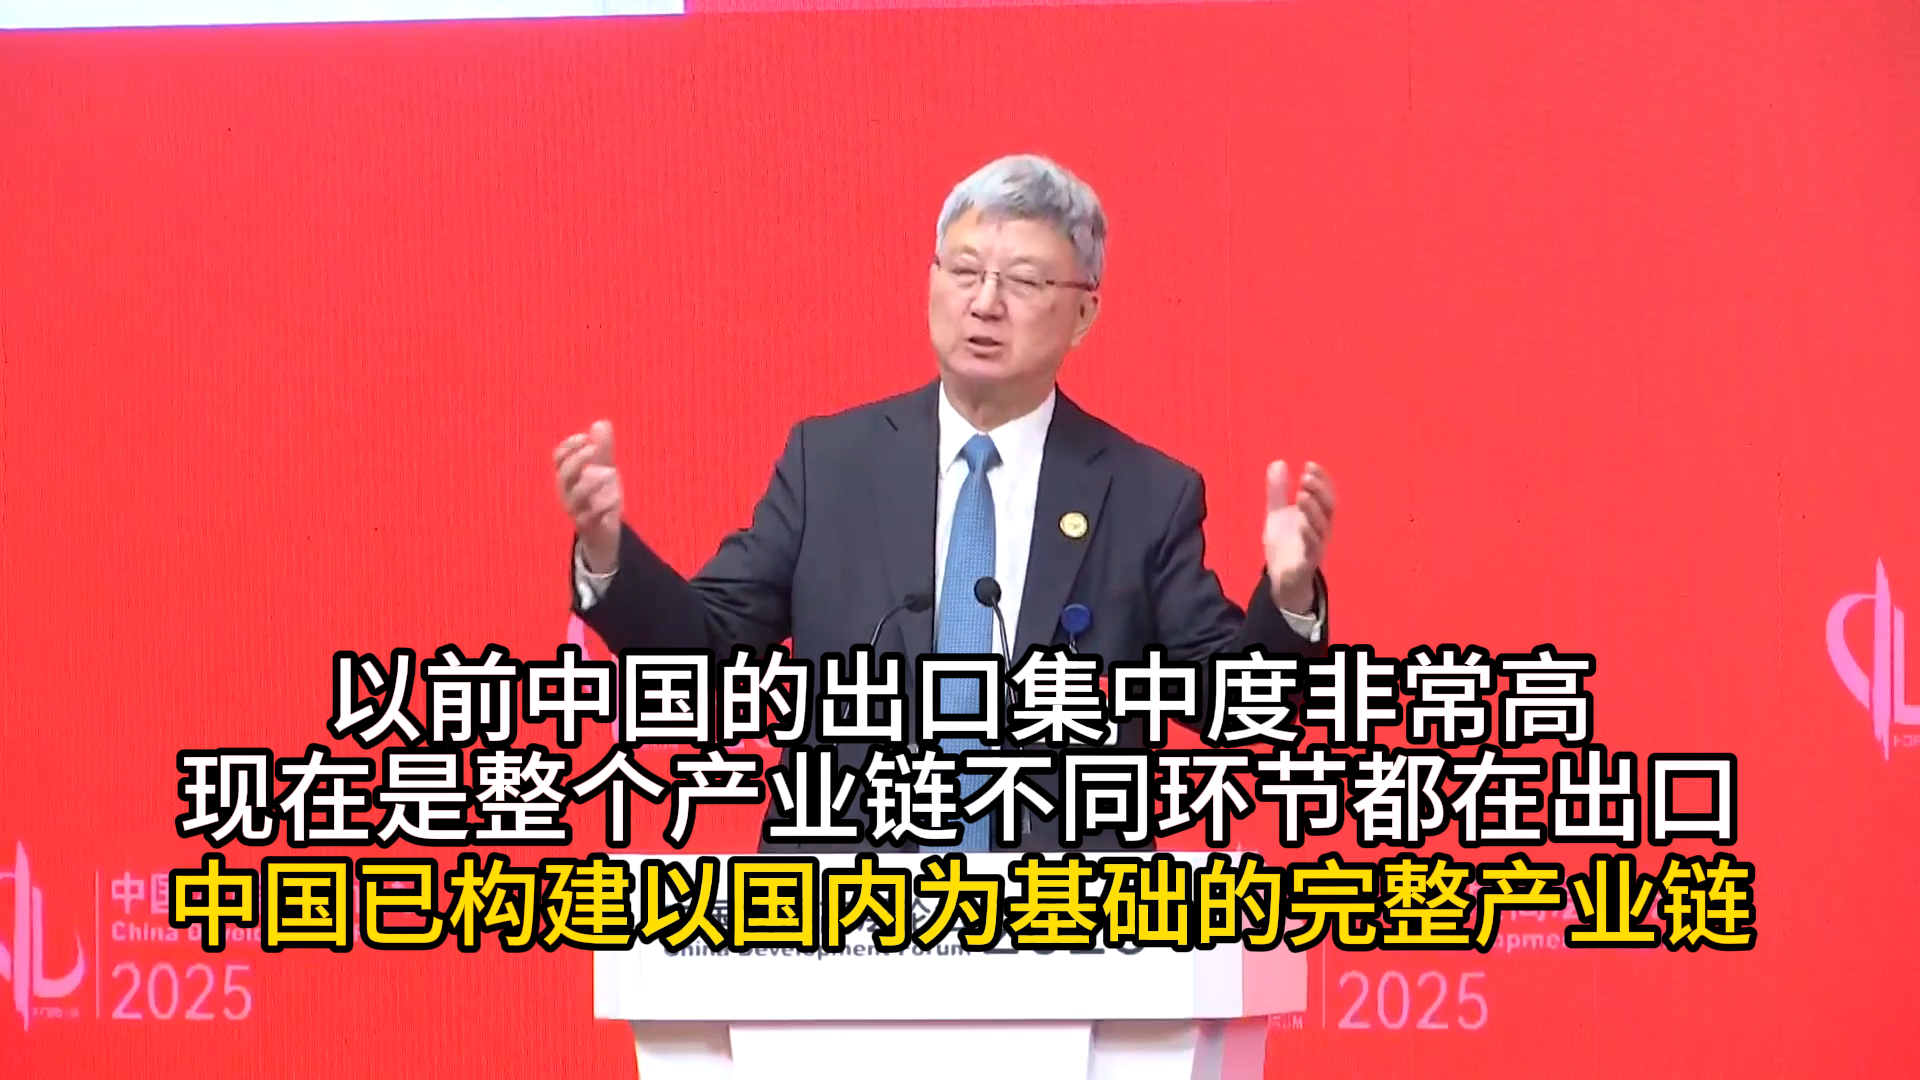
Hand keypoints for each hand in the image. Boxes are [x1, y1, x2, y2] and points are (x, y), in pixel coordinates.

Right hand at [554, 420, 621, 572]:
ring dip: (593, 480)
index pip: (558, 458)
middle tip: (595, 450)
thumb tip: (601, 422)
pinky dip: (604, 504)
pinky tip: (616, 499)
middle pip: (564, 474)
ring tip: (611, 472)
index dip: (569, 445)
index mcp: (568, 477)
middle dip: (578, 459)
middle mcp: (567, 492)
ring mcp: (576, 510)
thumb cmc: (600, 498)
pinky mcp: (588, 526)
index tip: (586, 437)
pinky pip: (591, 516)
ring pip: (576, 495)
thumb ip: (603, 449)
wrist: (603, 534)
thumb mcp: (604, 470)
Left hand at [1262, 460, 1333, 612]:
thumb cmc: (1285, 543)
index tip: (1309, 464)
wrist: (1282, 577)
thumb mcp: (1277, 514)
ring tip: (1301, 494)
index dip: (1322, 479)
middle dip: (1320, 490)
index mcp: (1317, 515)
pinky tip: (1301, 524)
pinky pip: (1313, 548)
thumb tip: (1278, 462)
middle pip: (1329, 507)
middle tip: (1305, 476)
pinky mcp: (1308, 561)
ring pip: (1322, 526)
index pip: (1326, 493)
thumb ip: (1277, 491)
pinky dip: (1309, 535)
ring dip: (1313, 509)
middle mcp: (1322, 528)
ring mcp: (1317, 545)